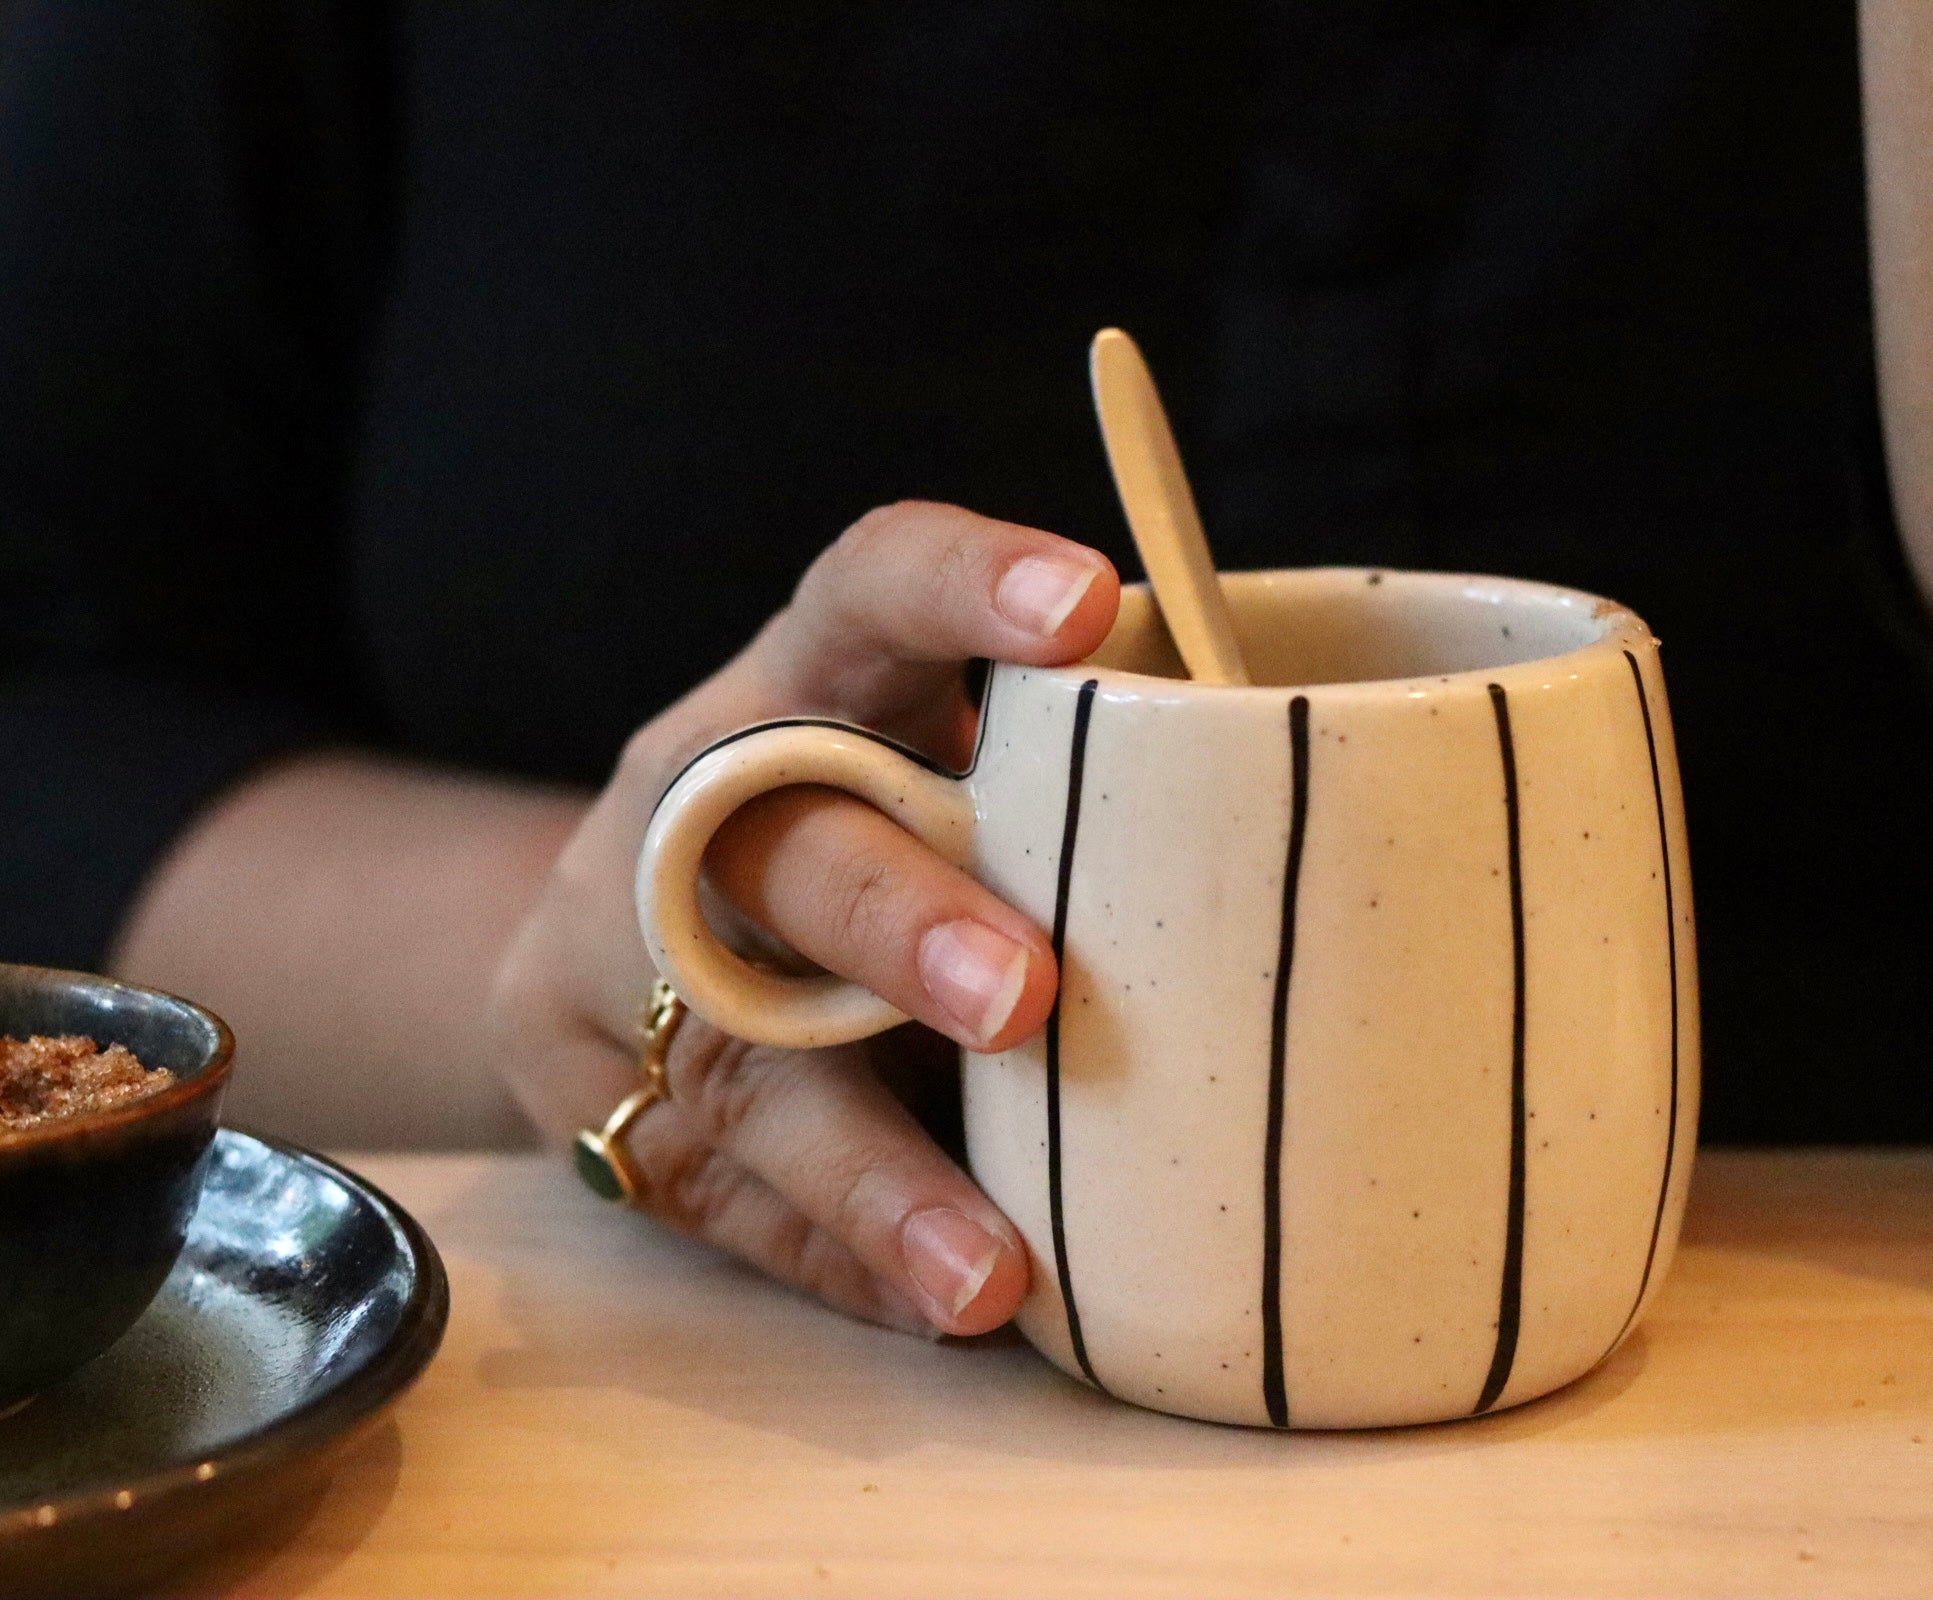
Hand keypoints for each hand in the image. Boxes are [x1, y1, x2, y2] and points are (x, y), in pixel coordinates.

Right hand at [487, 502, 1119, 1334]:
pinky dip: (843, 1252)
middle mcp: (698, 797)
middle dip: (899, 919)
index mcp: (808, 682)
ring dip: (871, 1165)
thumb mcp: (930, 772)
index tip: (1089, 609)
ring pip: (736, 1054)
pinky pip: (719, 1187)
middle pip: (785, 840)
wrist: (614, 937)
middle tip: (1025, 997)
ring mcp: (620, 946)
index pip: (869, 589)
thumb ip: (1067, 791)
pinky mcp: (588, 1082)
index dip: (965, 583)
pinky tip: (948, 1298)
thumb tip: (1344, 854)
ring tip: (990, 1269)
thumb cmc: (861, 838)